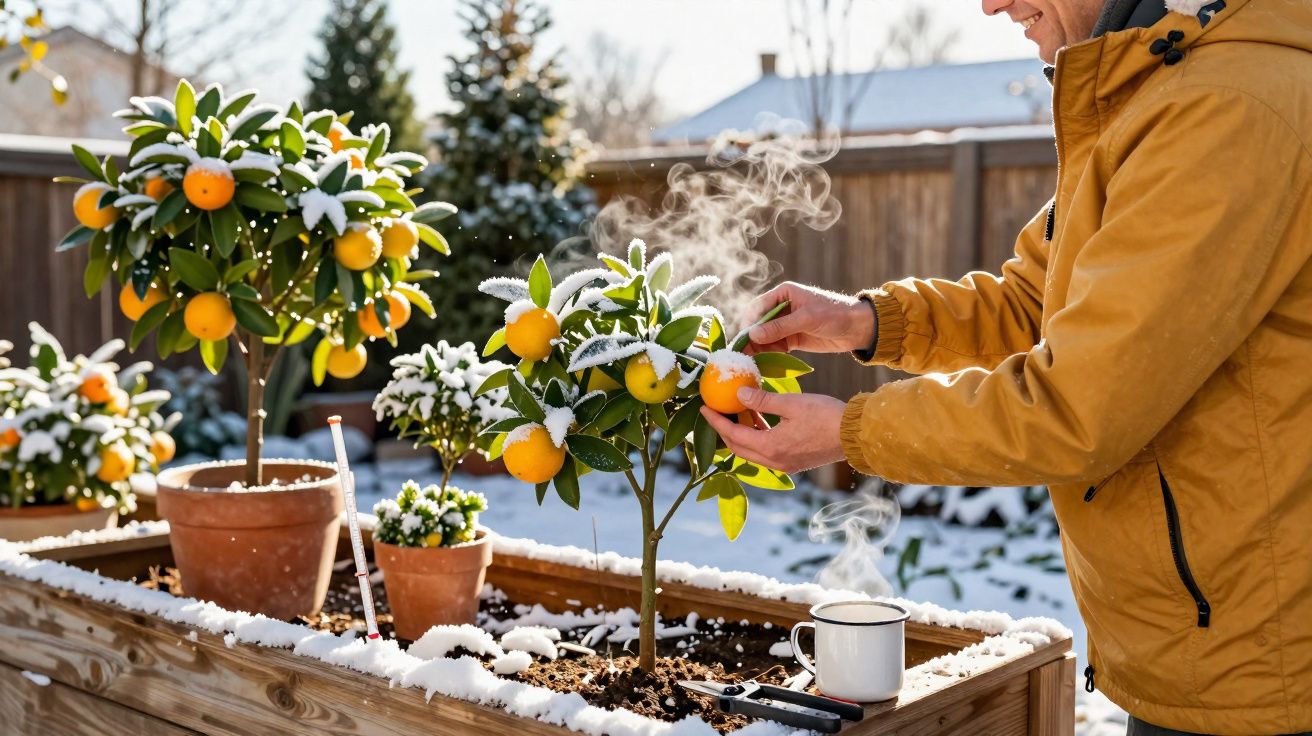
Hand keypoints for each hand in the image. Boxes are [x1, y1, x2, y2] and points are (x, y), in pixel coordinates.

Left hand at [700, 388, 847, 473]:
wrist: (856, 436)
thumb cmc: (826, 417)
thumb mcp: (791, 403)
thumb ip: (762, 400)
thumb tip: (738, 393)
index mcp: (770, 448)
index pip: (732, 435)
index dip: (716, 420)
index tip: (704, 407)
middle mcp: (774, 462)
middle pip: (738, 448)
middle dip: (724, 430)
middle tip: (716, 411)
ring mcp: (784, 465)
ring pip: (752, 451)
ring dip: (742, 433)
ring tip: (737, 412)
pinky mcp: (794, 462)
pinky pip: (766, 452)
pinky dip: (757, 437)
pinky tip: (759, 420)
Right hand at [745, 282, 873, 354]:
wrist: (858, 328)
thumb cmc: (835, 314)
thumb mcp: (807, 319)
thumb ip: (780, 327)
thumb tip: (752, 334)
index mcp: (782, 293)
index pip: (757, 308)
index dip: (748, 324)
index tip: (743, 340)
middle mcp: (780, 307)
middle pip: (757, 324)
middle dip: (750, 339)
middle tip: (742, 356)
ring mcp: (785, 324)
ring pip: (763, 337)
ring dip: (757, 349)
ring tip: (751, 364)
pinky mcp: (791, 339)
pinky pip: (774, 347)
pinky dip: (768, 355)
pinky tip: (763, 365)